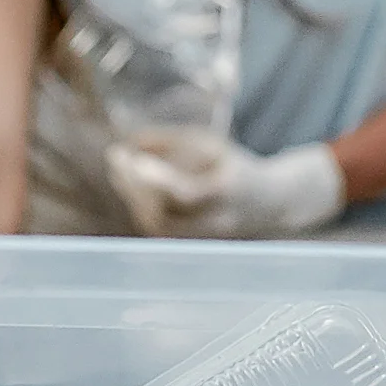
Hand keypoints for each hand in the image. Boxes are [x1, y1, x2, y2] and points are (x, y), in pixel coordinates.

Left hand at [110, 126, 346, 238]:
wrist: (268, 203)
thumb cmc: (234, 166)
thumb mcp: (211, 144)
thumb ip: (171, 141)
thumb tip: (131, 142)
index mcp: (227, 191)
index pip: (185, 194)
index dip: (155, 179)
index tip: (131, 158)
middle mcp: (216, 221)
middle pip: (164, 215)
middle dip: (134, 186)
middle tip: (117, 157)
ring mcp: (204, 238)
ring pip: (157, 226)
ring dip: (133, 196)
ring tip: (121, 167)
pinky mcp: (192, 244)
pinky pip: (159, 229)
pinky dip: (141, 205)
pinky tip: (133, 184)